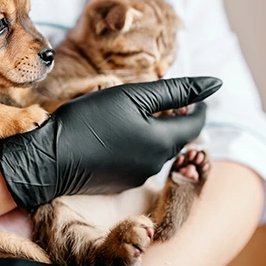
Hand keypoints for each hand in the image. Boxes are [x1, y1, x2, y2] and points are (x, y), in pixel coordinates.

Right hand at [0, 77, 221, 211]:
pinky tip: (114, 133)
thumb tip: (215, 83)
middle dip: (174, 116)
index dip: (197, 104)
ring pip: (156, 148)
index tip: (190, 92)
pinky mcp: (120, 182)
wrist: (50, 158)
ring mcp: (137, 177)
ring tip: (132, 112)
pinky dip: (136, 144)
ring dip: (153, 130)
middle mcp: (156, 165)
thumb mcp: (133, 96)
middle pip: (176, 137)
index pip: (196, 122)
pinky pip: (139, 160)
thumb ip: (176, 90)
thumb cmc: (90, 121)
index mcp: (164, 142)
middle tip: (159, 98)